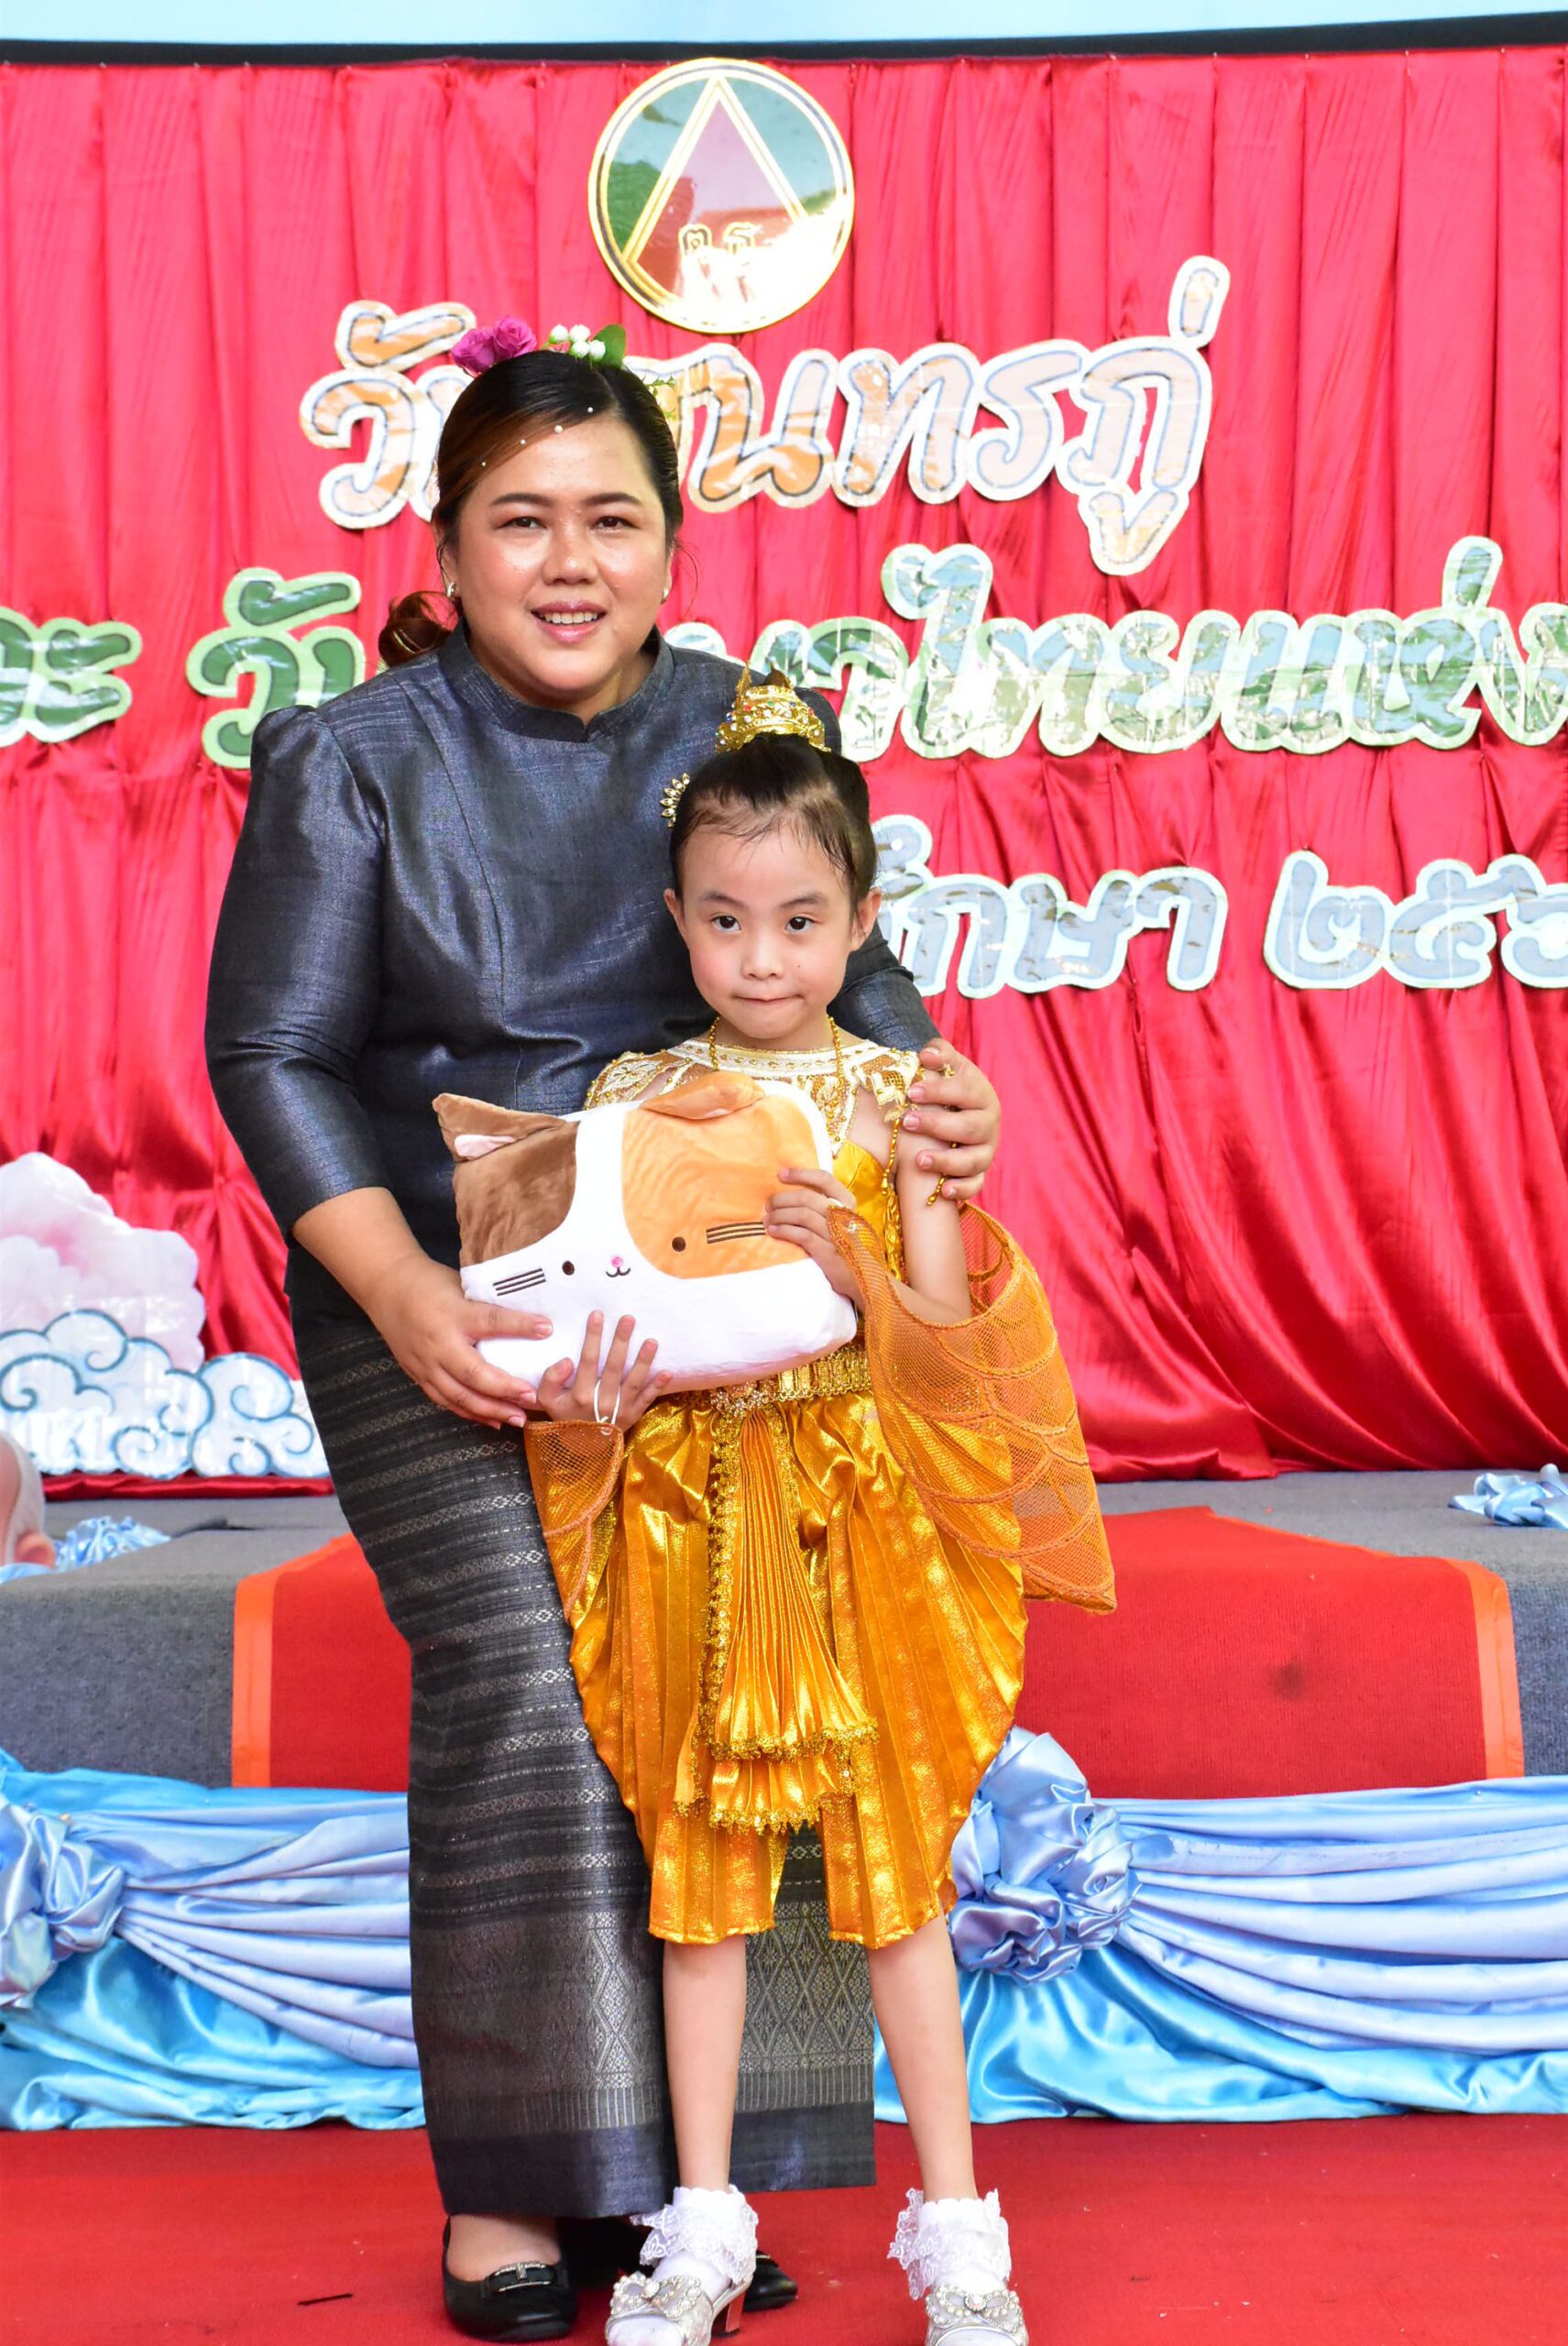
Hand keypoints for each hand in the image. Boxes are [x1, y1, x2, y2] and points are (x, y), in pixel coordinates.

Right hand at [362, 1252, 549, 1429]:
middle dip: (506, 1390)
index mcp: (453, 1314)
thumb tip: (526, 1318)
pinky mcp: (418, 1376)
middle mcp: (438, 1343)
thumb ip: (486, 1306)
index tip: (547, 1329)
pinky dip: (470, 1414)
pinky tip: (492, 1420)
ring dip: (491, 1410)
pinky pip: (446, 1401)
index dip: (520, 1326)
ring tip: (518, 1418)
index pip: (491, 1321)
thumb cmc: (428, 1283)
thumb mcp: (460, 1286)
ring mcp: (426, 1364)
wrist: (386, 1288)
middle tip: (533, 1397)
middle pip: (475, 1374)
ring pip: (460, 1396)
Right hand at [535, 1313, 669, 1428]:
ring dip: (644, 1360)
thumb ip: (550, 1379)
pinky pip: (647, 1400)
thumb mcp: (547, 1401)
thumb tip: (568, 1360)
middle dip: (621, 1341)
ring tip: (652, 1340)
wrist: (582, 1449)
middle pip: (614, 1366)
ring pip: (634, 1381)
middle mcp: (602, 1401)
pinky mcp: (634, 1415)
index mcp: (580, 1395)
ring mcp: (620, 1409)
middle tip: (629, 1318)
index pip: (588, 1360)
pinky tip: (667, 1372)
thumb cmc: (565, 1417)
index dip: (593, 1337)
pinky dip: (657, 1386)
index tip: (597, 1315)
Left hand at [766, 1167, 861, 1301]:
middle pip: (807, 1197)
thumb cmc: (849, 1249)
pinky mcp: (830, 1253)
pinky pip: (802, 1236)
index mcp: (849, 1204)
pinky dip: (784, 1231)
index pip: (825, 1179)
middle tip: (769, 1205)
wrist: (866, 1281)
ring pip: (802, 1215)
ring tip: (767, 1220)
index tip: (781, 1174)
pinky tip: (774, 1232)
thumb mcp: (843, 1223)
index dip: (801, 1174)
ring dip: (779, 1215)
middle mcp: (845, 1216)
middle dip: (782, 1199)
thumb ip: (826, 1208)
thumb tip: (793, 1193)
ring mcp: (838, 1235)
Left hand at [900, 1039, 998, 1200]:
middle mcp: (989, 1124)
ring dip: (946, 1161)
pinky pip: (975, 1185)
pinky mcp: (979, 1173)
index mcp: (982, 1095)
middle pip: (969, 1128)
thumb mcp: (947, 1067)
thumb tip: (926, 1056)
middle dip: (937, 1125)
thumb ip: (939, 1054)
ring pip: (973, 1160)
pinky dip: (962, 1190)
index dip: (939, 1091)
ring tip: (919, 1160)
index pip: (966, 1091)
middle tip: (908, 1122)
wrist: (960, 1111)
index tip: (911, 1090)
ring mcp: (985, 1150)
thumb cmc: (949, 1088)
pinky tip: (943, 1191)